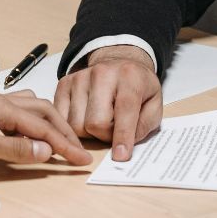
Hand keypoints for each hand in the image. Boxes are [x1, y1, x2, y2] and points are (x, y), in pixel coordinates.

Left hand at [0, 93, 91, 165]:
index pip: (42, 126)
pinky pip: (18, 114)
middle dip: (64, 131)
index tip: (81, 158)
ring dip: (50, 124)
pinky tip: (33, 136)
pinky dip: (33, 124)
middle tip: (79, 150)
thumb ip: (13, 148)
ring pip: (31, 109)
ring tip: (62, 141)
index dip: (64, 144)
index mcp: (0, 105)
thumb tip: (44, 151)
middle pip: (43, 111)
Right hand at [52, 45, 161, 162]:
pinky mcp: (64, 83)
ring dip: (89, 132)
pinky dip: (73, 126)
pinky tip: (84, 118)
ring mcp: (80, 77)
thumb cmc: (137, 86)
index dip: (123, 137)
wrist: (119, 62)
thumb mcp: (155, 104)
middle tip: (113, 129)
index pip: (124, 111)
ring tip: (100, 121)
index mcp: (129, 77)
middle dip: (105, 135)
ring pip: (76, 124)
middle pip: (95, 123)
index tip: (120, 156)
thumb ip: (144, 125)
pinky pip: (61, 118)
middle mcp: (102, 74)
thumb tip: (124, 146)